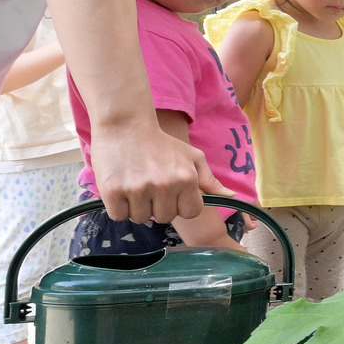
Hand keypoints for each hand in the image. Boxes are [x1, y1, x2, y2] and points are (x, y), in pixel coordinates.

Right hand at [89, 117, 222, 223]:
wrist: (125, 125)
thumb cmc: (161, 143)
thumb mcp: (192, 157)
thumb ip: (210, 180)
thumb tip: (231, 196)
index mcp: (186, 179)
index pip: (190, 213)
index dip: (181, 205)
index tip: (172, 194)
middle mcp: (164, 186)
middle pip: (164, 218)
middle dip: (158, 206)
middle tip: (150, 186)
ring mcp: (138, 189)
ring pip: (140, 218)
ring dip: (137, 207)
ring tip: (135, 185)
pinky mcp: (112, 191)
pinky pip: (119, 216)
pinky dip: (118, 207)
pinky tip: (120, 188)